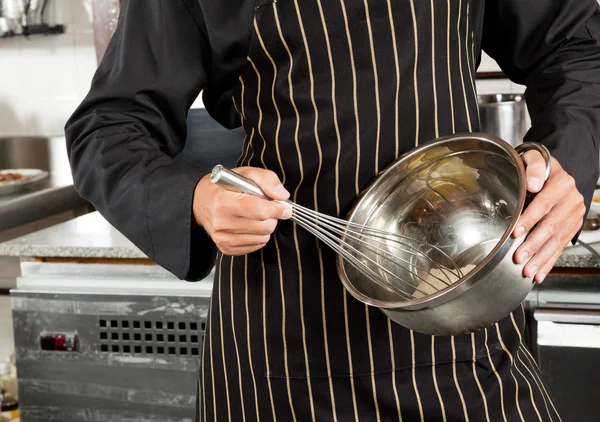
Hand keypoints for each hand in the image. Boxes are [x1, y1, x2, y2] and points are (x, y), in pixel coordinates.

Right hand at [193, 166, 290, 254]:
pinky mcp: (226, 248)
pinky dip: (259, 236)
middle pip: (264, 227)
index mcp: (224, 202)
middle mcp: (221, 223)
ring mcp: (222, 238)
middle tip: (266, 208)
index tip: (285, 207)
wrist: (201, 201)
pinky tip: (251, 225)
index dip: (276, 209)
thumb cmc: (226, 187)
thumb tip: (282, 196)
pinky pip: (256, 246)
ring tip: (257, 216)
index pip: (258, 211)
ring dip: (266, 227)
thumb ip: (267, 180)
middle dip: (272, 217)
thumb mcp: (246, 173)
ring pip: (262, 238)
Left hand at [512, 151, 584, 282]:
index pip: (544, 204)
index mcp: (562, 183)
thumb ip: (533, 168)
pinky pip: (561, 246)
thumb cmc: (538, 166)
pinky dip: (549, 261)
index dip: (530, 219)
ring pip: (557, 239)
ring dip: (542, 258)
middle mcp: (571, 200)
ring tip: (528, 271)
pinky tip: (540, 273)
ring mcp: (574, 215)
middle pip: (551, 226)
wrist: (555, 170)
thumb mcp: (534, 158)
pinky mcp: (572, 226)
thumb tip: (534, 183)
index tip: (516, 232)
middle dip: (534, 244)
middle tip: (519, 258)